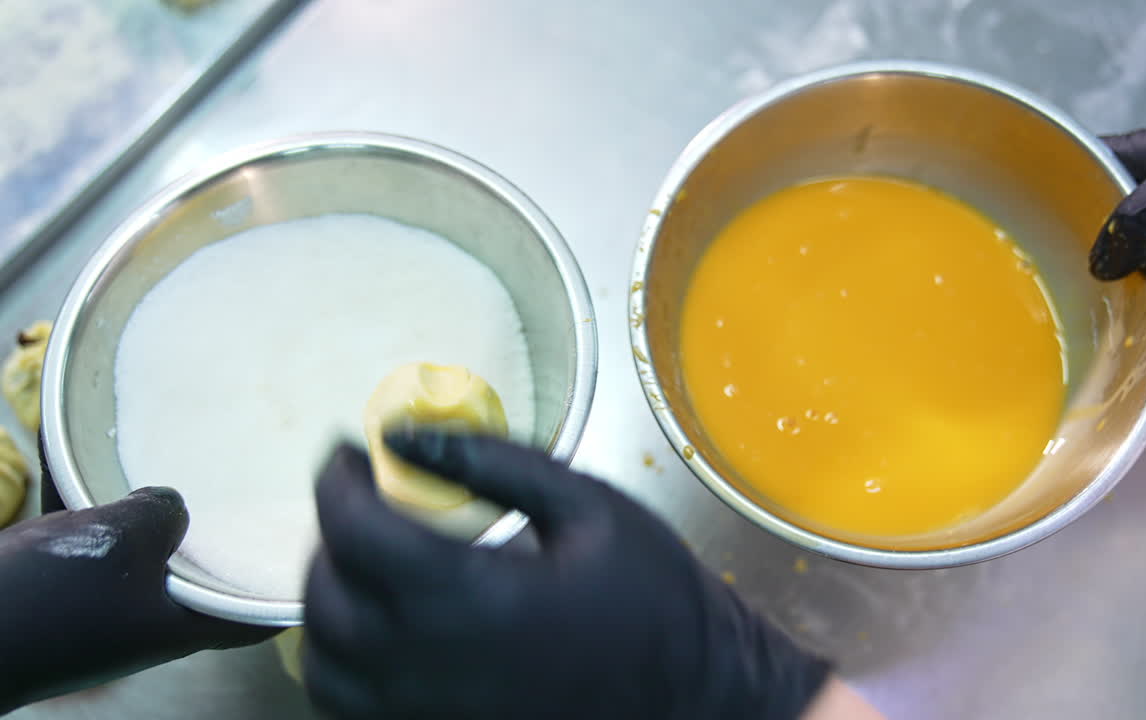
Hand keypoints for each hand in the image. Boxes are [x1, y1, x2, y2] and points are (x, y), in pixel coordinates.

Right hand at [0, 485, 276, 712]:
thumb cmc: (44, 597)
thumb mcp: (118, 540)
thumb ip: (161, 514)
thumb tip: (172, 505)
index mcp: (177, 625)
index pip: (255, 615)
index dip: (284, 589)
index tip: (312, 550)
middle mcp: (146, 625)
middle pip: (203, 583)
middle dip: (222, 542)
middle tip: (252, 499)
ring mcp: (102, 614)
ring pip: (144, 560)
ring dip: (153, 521)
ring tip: (180, 473)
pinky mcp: (59, 596)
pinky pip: (91, 549)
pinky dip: (94, 513)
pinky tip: (87, 468)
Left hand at [303, 433, 831, 719]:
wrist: (695, 695)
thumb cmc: (652, 597)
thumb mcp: (589, 505)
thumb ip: (493, 462)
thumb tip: (403, 435)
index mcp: (477, 597)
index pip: (357, 531)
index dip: (336, 481)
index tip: (345, 453)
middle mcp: (437, 668)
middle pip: (327, 596)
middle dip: (328, 534)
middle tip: (360, 497)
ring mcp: (431, 714)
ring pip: (324, 662)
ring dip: (327, 600)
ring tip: (364, 559)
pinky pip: (349, 706)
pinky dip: (340, 659)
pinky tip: (378, 624)